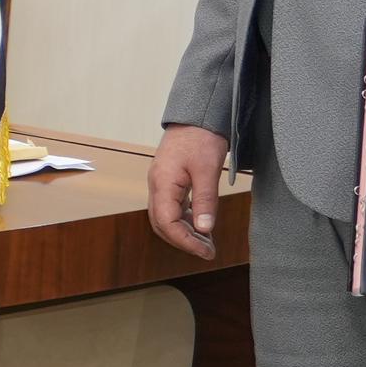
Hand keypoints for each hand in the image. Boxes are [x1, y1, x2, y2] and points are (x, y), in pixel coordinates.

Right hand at [148, 125, 229, 259]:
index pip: (167, 223)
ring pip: (165, 217)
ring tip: (207, 241)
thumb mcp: (208, 170)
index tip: (206, 251)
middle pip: (162, 224)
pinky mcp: (169, 180)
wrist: (196, 115)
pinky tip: (200, 223)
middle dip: (184, 241)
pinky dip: (185, 219)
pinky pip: (171, 207)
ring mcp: (161, 183)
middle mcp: (157, 186)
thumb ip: (205, 201)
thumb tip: (205, 229)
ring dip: (184, 232)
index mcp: (162, 184)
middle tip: (208, 251)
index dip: (185, 241)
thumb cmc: (201, 137)